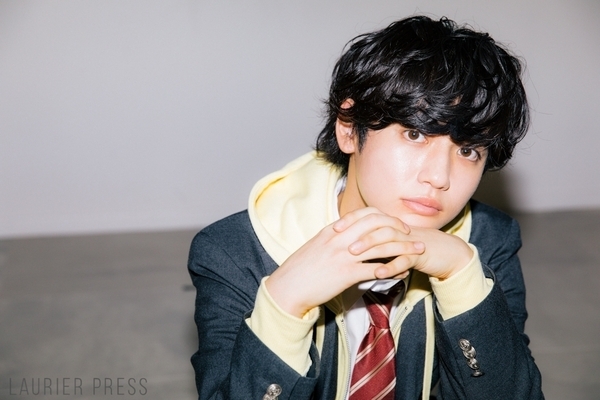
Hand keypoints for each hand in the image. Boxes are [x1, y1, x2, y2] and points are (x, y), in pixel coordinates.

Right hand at [265, 207, 423, 317]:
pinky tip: (403, 273)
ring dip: (403, 248)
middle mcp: (340, 239)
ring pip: (382, 246)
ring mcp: (344, 256)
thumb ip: (334, 239)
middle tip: (411, 235)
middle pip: (377, 225)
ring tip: (417, 252)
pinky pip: (377, 269)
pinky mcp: (347, 274)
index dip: (384, 217)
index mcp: (333, 230)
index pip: (364, 214)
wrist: (288, 287)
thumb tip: (347, 237)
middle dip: (398, 228)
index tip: (395, 224)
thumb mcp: (317, 247)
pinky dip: (394, 270)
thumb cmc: (301, 270)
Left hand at [340, 212, 473, 280]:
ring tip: (353, 255)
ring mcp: (408, 240)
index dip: (350, 220)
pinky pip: (404, 259)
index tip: (333, 228)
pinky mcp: (419, 254)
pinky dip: (392, 266)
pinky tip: (379, 273)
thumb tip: (347, 243)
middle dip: (355, 232)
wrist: (443, 252)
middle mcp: (397, 229)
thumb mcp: (389, 243)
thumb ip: (371, 242)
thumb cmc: (410, 249)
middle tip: (337, 241)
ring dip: (370, 246)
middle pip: (374, 225)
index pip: (366, 216)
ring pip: (387, 239)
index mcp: (388, 225)